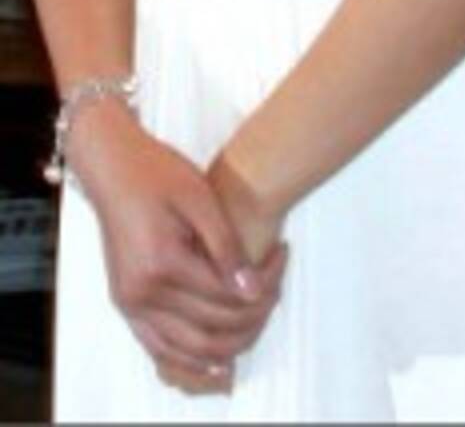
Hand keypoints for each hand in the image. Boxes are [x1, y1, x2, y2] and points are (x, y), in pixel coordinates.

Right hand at [69, 101, 285, 394]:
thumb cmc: (158, 174)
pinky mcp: (126, 306)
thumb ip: (226, 245)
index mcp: (162, 262)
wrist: (114, 170)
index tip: (284, 256)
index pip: (226, 295)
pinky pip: (160, 350)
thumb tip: (253, 290)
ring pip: (188, 349)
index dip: (263, 283)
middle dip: (253, 315)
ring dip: (229, 346)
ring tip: (259, 321)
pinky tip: (220, 361)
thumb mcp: (200, 197)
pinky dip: (192, 361)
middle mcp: (142, 292)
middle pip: (211, 327)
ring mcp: (130, 304)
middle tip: (277, 288)